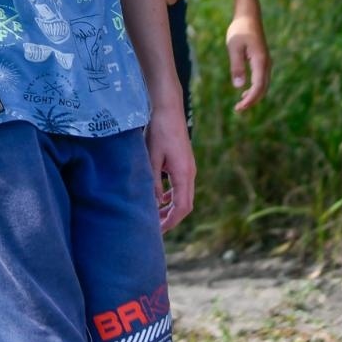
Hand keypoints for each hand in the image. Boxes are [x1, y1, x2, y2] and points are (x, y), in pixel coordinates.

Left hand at [146, 106, 195, 232]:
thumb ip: (152, 182)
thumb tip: (153, 203)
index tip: (158, 232)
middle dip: (171, 218)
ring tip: (154, 215)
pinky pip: (180, 185)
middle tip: (154, 228)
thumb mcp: (151, 157)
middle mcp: (190, 174)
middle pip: (185, 205)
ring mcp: (188, 168)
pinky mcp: (184, 163)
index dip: (170, 222)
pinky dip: (171, 195)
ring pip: (183, 196)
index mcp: (184, 174)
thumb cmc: (159, 131)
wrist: (168, 108)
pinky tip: (159, 197)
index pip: (182, 207)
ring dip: (171, 207)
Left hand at [226, 13, 270, 111]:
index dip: (250, 100)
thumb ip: (236, 66)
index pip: (258, 87)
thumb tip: (238, 87)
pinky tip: (245, 91)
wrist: (248, 15)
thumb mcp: (234, 48)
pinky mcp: (262, 60)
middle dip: (252, 101)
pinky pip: (262, 78)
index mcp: (260, 61)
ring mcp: (266, 62)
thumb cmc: (239, 29)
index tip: (239, 108)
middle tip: (238, 109)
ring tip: (241, 104)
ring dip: (254, 95)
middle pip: (263, 88)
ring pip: (263, 84)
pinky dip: (255, 88)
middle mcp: (266, 63)